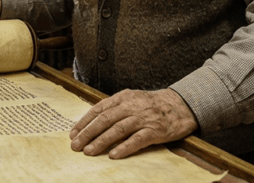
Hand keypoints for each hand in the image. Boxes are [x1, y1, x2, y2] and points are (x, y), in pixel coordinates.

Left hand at [70, 88, 197, 158]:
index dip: (84, 122)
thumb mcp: (132, 99)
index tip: (73, 133)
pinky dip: (124, 148)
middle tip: (75, 146)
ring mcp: (143, 118)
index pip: (99, 109)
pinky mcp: (155, 130)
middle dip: (87, 133)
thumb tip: (92, 122)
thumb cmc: (152, 105)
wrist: (180, 106)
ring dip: (101, 141)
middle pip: (105, 120)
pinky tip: (113, 155)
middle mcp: (131, 106)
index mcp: (123, 97)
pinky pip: (137, 140)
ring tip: (89, 151)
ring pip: (118, 130)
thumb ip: (115, 108)